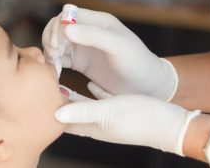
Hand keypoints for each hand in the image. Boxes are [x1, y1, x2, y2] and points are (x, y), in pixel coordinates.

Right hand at [43, 7, 177, 100]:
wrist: (145, 86)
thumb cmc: (137, 62)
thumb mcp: (118, 46)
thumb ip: (94, 35)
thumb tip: (66, 29)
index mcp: (98, 21)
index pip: (68, 15)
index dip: (58, 27)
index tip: (58, 45)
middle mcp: (88, 31)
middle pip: (58, 27)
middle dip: (51, 38)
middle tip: (54, 54)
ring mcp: (83, 47)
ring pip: (56, 42)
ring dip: (50, 50)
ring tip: (54, 63)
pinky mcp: (80, 62)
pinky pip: (60, 58)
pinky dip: (54, 62)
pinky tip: (56, 71)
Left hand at [58, 85, 199, 155]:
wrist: (168, 123)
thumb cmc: (139, 118)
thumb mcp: (108, 111)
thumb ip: (83, 111)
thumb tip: (56, 113)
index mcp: (92, 126)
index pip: (64, 121)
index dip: (51, 110)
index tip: (40, 97)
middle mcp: (96, 123)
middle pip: (71, 113)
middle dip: (59, 102)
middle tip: (47, 87)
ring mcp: (108, 117)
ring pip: (84, 106)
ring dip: (73, 96)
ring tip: (62, 82)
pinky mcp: (118, 110)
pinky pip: (100, 101)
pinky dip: (93, 93)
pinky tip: (90, 84)